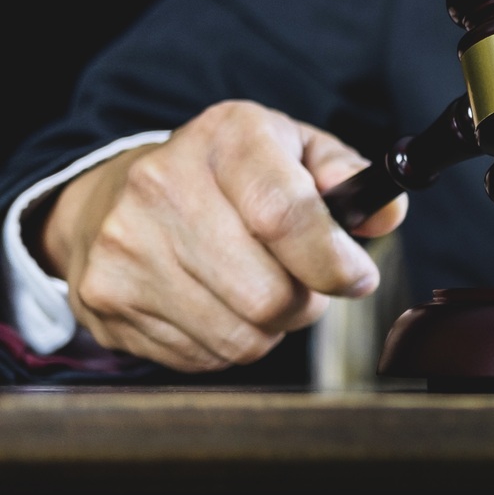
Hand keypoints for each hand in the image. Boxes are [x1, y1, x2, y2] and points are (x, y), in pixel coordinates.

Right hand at [37, 100, 405, 371]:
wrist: (114, 196)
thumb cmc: (229, 178)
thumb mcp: (295, 152)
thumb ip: (350, 177)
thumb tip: (385, 214)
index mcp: (225, 138)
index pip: (285, 214)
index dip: (333, 262)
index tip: (356, 278)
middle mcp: (163, 185)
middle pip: (267, 294)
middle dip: (304, 302)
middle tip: (301, 283)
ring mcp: (127, 245)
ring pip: (239, 336)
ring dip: (268, 328)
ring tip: (256, 289)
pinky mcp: (107, 298)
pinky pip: (202, 356)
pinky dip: (225, 342)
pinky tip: (214, 302)